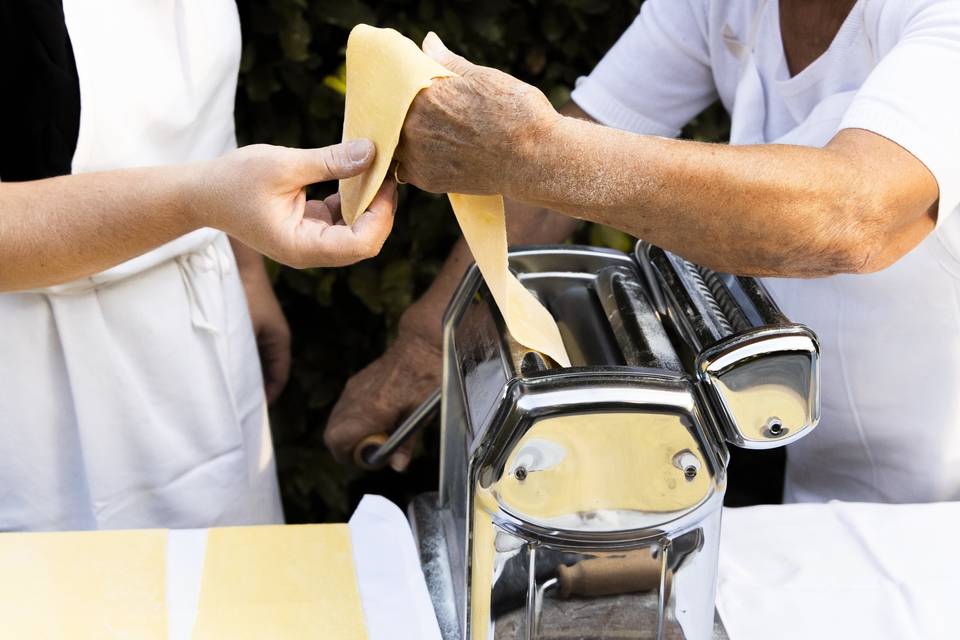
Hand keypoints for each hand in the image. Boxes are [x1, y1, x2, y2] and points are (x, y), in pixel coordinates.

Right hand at [191, 140, 397, 268]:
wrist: (202, 193)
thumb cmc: (235, 180)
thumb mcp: (284, 165)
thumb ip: (329, 161)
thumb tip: (370, 152)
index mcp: (302, 247)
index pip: (360, 245)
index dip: (381, 216)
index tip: (386, 181)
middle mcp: (310, 251)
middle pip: (365, 242)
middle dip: (381, 210)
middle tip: (389, 172)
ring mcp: (311, 242)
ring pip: (357, 232)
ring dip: (370, 204)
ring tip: (378, 169)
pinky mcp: (310, 228)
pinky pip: (343, 220)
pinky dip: (354, 200)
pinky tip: (358, 173)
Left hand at [235, 253, 290, 403]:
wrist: (234, 259)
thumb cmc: (238, 296)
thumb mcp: (238, 333)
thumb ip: (236, 360)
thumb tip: (231, 388)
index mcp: (279, 341)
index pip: (278, 378)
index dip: (267, 397)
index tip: (251, 414)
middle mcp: (272, 335)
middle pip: (265, 370)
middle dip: (252, 388)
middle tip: (234, 407)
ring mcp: (260, 326)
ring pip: (252, 357)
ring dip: (241, 371)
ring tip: (222, 388)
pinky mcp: (246, 319)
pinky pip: (242, 345)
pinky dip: (233, 356)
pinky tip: (214, 362)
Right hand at [324, 329, 441, 471]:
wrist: (421, 343)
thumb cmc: (427, 376)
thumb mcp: (423, 414)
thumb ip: (406, 442)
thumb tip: (397, 465)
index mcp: (373, 409)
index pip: (339, 441)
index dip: (353, 457)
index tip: (374, 457)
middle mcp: (356, 399)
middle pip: (332, 436)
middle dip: (347, 449)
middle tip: (373, 449)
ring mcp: (353, 389)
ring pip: (335, 422)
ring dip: (350, 434)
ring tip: (375, 433)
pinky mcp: (355, 382)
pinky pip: (343, 408)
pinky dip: (352, 419)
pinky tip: (375, 417)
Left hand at [396, 33, 559, 195]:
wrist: (535, 159)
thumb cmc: (516, 113)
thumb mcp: (483, 77)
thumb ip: (448, 63)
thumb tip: (429, 42)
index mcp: (424, 92)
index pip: (396, 83)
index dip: (404, 82)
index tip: (414, 84)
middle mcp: (413, 125)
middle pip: (391, 113)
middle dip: (402, 110)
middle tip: (425, 110)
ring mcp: (417, 155)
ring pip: (395, 141)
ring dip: (404, 135)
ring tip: (429, 131)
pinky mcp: (426, 179)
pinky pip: (406, 166)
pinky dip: (414, 159)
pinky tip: (433, 151)